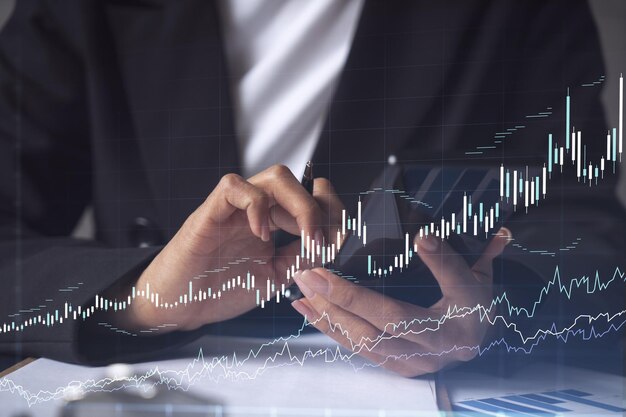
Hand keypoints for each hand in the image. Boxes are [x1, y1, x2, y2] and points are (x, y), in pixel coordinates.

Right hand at [111, 165, 342, 331]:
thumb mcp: (275, 277)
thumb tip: (332, 243)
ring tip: (304, 235)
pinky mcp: (210, 211)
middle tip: (324, 241)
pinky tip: (262, 234)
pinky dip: (256, 205)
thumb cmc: (221, 290)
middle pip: (300, 183)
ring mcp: (235, 208)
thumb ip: (303, 258)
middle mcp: (258, 209)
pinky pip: (235, 187)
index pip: (312, 197)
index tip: (338, 242)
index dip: (332, 213)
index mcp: (274, 222)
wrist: (180, 306)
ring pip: (276, 177)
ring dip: (300, 204)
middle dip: (322, 209)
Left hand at [291, 227, 510, 376]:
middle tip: (309, 274)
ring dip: (327, 315)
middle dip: (339, 299)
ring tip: (301, 290)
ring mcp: (409, 364)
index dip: (384, 284)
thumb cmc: (475, 303)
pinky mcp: (394, 366)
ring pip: (361, 341)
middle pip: (377, 327)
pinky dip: (329, 328)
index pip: (414, 305)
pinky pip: (357, 348)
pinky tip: (309, 309)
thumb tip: (424, 238)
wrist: (477, 337)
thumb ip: (449, 260)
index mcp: (451, 331)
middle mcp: (428, 353)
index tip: (356, 262)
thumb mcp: (475, 277)